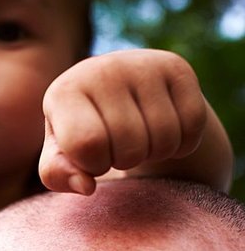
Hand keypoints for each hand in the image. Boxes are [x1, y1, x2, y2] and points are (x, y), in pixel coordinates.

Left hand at [39, 49, 206, 194]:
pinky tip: (163, 130)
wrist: (119, 90)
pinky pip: (192, 127)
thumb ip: (59, 174)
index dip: (95, 165)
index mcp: (65, 92)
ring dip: (154, 153)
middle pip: (130, 147)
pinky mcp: (178, 68)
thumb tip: (85, 185)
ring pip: (164, 140)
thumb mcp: (62, 155)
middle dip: (125, 160)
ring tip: (139, 137)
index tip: (92, 156)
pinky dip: (182, 144)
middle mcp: (103, 69)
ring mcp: (143, 65)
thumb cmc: (84, 130)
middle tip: (118, 146)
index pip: (88, 145)